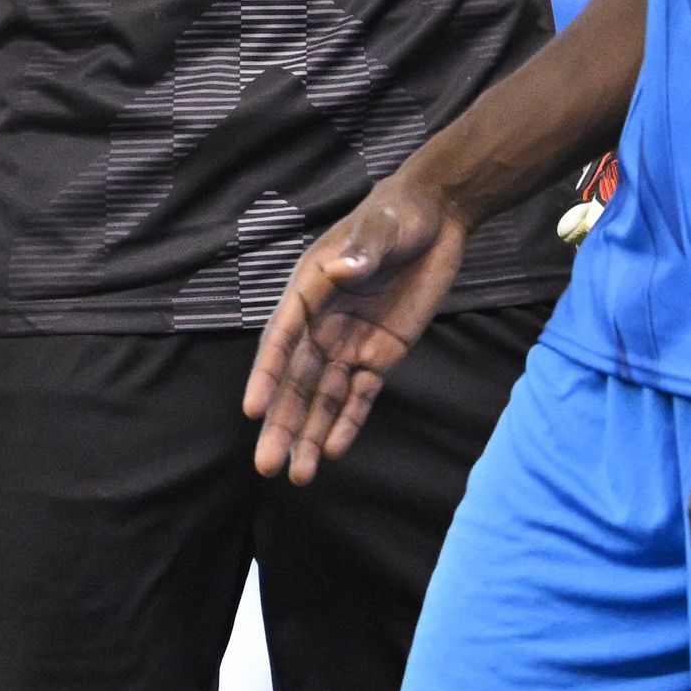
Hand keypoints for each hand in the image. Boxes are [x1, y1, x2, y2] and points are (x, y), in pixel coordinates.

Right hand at [245, 169, 474, 482]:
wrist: (437, 218)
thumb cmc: (399, 215)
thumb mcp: (382, 226)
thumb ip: (363, 249)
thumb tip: (343, 269)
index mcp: (309, 289)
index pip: (283, 339)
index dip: (267, 374)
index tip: (252, 408)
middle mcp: (321, 323)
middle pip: (296, 381)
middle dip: (282, 422)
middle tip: (266, 466)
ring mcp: (349, 342)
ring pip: (323, 397)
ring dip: (310, 434)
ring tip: (298, 476)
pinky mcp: (379, 355)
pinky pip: (359, 395)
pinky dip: (347, 423)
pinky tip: (333, 453)